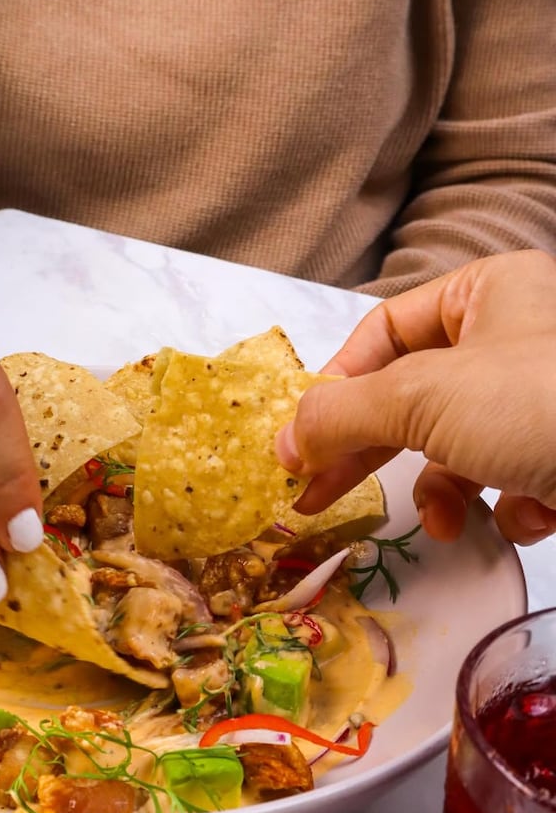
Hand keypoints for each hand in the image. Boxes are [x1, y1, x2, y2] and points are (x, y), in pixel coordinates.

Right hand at [275, 250, 555, 544]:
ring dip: (448, 488)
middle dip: (374, 450)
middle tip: (319, 497)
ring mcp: (548, 398)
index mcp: (487, 291)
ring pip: (462, 442)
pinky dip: (512, 503)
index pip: (383, 330)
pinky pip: (515, 474)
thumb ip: (343, 412)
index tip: (299, 441)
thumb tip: (283, 440)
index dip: (336, 384)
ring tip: (448, 521)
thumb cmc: (543, 404)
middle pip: (414, 393)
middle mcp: (518, 337)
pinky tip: (532, 512)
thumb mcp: (425, 396)